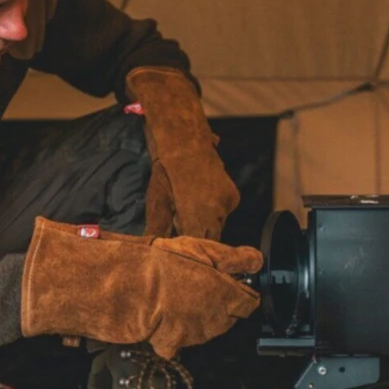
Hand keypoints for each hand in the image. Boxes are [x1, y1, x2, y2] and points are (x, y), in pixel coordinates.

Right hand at [20, 218, 259, 357]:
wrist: (124, 287)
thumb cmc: (161, 264)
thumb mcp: (202, 250)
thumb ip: (234, 258)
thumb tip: (257, 261)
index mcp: (226, 296)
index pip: (248, 302)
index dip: (240, 290)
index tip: (229, 282)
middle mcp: (215, 320)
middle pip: (229, 317)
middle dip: (219, 303)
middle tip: (198, 285)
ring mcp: (194, 334)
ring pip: (206, 328)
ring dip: (199, 315)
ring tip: (177, 296)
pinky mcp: (172, 344)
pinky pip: (180, 341)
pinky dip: (176, 332)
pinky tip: (165, 315)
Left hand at [126, 67, 239, 239]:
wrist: (183, 138)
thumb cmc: (166, 171)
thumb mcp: (157, 202)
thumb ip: (160, 229)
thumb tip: (155, 250)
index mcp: (200, 215)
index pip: (198, 246)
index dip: (188, 250)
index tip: (178, 250)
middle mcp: (219, 210)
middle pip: (209, 238)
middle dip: (195, 237)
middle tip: (178, 228)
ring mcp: (228, 202)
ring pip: (217, 226)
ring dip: (203, 224)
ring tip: (185, 210)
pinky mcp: (233, 196)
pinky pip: (223, 213)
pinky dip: (212, 213)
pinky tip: (197, 200)